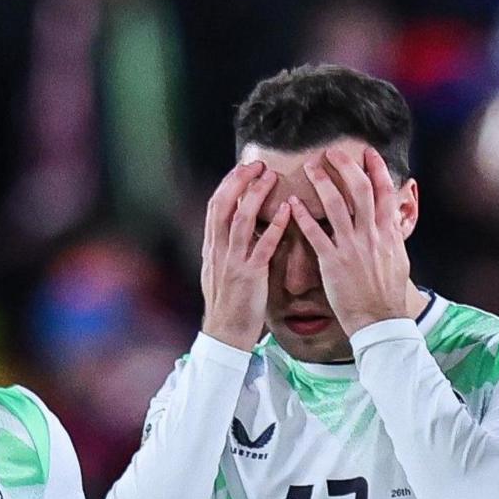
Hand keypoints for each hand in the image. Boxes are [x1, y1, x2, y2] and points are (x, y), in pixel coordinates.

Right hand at [198, 161, 287, 348]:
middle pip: (223, 204)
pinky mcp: (249, 276)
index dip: (229, 183)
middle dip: (239, 180)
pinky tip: (287, 210)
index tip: (243, 167)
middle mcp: (218, 250)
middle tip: (257, 164)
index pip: (215, 205)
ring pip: (240, 220)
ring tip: (270, 177)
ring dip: (255, 195)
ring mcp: (232, 262)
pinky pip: (262, 246)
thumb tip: (241, 225)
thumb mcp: (222, 269)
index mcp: (212, 247)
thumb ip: (230, 246)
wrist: (224, 334)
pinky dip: (273, 226)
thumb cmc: (229, 303)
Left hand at [289, 142, 415, 337]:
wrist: (380, 320)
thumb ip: (393, 236)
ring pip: (336, 205)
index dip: (376, 169)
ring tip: (310, 166)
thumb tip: (394, 219)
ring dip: (322, 182)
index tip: (368, 152)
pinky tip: (291, 203)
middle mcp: (371, 235)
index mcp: (388, 233)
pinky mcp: (333, 262)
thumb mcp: (399, 259)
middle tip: (332, 151)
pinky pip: (315, 233)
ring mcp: (351, 247)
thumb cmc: (388, 293)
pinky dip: (303, 216)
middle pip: (360, 190)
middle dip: (346, 166)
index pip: (385, 192)